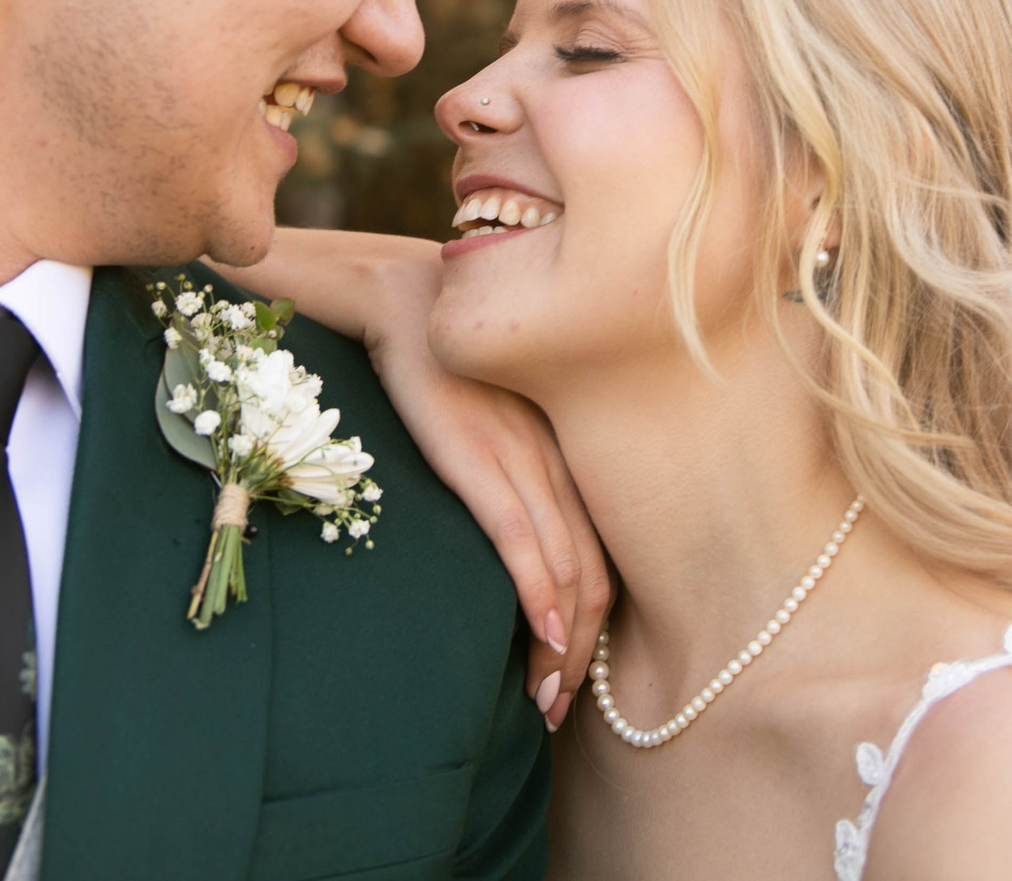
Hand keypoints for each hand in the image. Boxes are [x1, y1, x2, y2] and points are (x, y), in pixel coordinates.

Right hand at [363, 306, 607, 731]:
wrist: (410, 300)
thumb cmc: (449, 364)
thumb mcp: (500, 421)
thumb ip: (518, 475)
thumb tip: (517, 545)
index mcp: (569, 460)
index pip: (602, 562)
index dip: (595, 632)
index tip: (574, 682)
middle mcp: (560, 463)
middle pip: (594, 579)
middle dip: (583, 658)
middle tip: (560, 712)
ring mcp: (524, 458)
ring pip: (565, 569)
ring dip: (560, 645)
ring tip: (545, 700)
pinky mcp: (479, 454)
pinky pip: (520, 533)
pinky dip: (537, 590)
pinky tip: (544, 632)